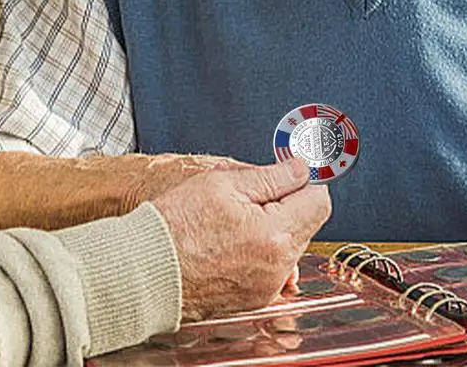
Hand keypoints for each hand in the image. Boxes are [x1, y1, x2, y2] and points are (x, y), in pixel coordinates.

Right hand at [152, 158, 329, 320]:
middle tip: (246, 196)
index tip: (290, 174)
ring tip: (232, 220)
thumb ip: (272, 176)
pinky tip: (229, 242)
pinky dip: (259, 251)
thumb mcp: (223, 183)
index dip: (303, 181)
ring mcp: (267, 287)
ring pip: (288, 245)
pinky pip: (271, 267)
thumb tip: (302, 168)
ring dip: (272, 228)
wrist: (147, 269)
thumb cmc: (176, 225)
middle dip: (285, 205)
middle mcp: (278, 267)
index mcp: (275, 234)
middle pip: (306, 224)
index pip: (319, 201)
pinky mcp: (254, 299)